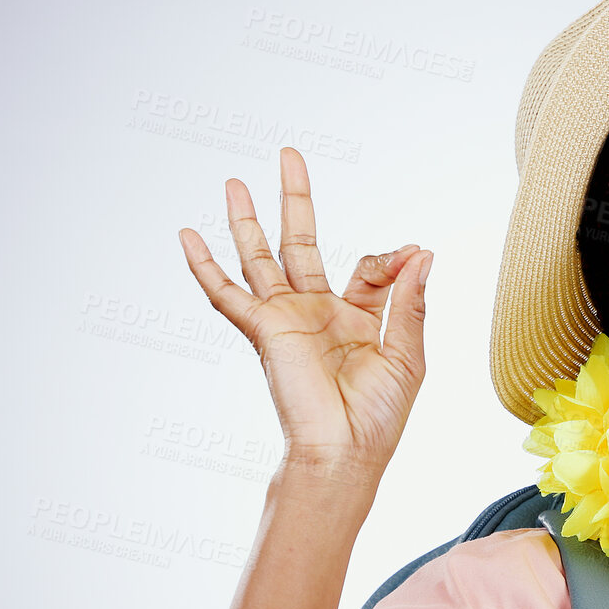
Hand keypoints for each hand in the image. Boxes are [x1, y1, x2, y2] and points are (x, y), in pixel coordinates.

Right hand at [178, 146, 434, 475]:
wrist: (345, 452)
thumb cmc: (380, 416)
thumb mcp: (408, 354)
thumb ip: (410, 301)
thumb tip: (420, 251)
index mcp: (356, 318)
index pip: (369, 268)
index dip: (393, 257)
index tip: (412, 254)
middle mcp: (317, 313)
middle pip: (301, 242)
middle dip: (295, 200)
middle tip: (288, 155)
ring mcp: (287, 319)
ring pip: (261, 256)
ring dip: (247, 219)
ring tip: (233, 181)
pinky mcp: (265, 331)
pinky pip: (226, 295)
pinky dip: (204, 267)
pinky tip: (188, 236)